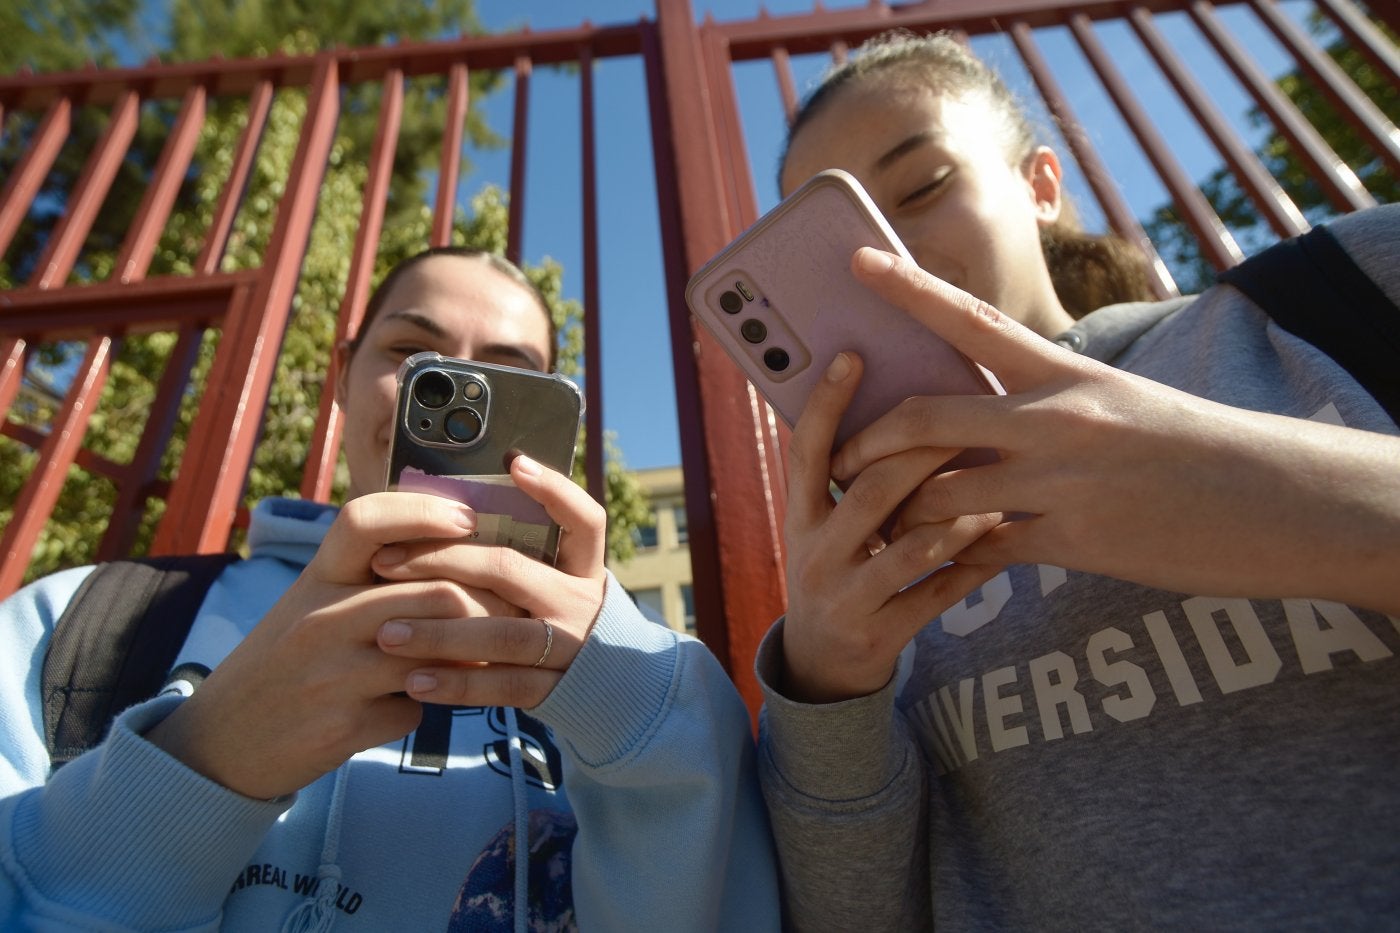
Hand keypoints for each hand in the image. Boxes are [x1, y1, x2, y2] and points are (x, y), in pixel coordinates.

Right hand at [147, 493, 493, 798]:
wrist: (224, 741)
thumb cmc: (286, 660)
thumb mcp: (311, 602)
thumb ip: (366, 577)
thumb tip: (452, 548)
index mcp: (315, 578)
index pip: (365, 520)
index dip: (422, 512)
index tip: (466, 518)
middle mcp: (320, 619)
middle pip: (432, 593)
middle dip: (487, 604)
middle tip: (515, 608)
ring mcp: (332, 675)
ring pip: (435, 654)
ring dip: (468, 658)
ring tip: (487, 654)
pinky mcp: (343, 727)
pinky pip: (414, 709)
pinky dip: (428, 706)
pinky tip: (421, 702)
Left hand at [371, 455, 609, 707]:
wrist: (613, 690)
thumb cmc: (558, 622)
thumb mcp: (556, 584)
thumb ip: (521, 556)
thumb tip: (448, 513)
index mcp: (583, 568)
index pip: (584, 518)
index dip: (554, 489)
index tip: (514, 462)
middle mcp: (580, 601)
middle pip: (510, 570)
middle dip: (441, 562)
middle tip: (383, 561)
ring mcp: (570, 648)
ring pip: (501, 634)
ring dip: (439, 633)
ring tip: (386, 634)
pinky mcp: (554, 690)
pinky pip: (501, 686)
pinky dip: (456, 684)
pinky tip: (414, 681)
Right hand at [779, 350, 1002, 704]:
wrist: (821, 666)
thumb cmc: (836, 571)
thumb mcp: (822, 526)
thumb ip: (847, 478)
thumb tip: (893, 402)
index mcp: (798, 518)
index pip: (805, 452)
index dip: (827, 404)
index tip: (854, 355)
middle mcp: (813, 555)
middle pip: (870, 492)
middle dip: (923, 452)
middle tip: (969, 420)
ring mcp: (846, 598)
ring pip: (912, 546)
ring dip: (960, 513)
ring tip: (997, 486)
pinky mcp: (882, 634)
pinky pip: (939, 593)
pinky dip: (973, 564)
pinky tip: (1002, 540)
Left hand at [835, 247, 1399, 613]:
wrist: (1274, 498)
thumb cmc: (1192, 446)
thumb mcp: (1119, 400)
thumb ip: (1049, 402)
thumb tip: (988, 415)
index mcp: (1065, 371)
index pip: (971, 319)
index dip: (907, 288)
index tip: (857, 259)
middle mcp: (1054, 417)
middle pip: (927, 418)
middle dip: (868, 444)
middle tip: (839, 462)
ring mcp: (1060, 479)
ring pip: (940, 493)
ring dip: (899, 513)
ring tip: (878, 525)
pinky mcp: (1071, 540)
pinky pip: (983, 550)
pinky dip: (954, 557)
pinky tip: (942, 564)